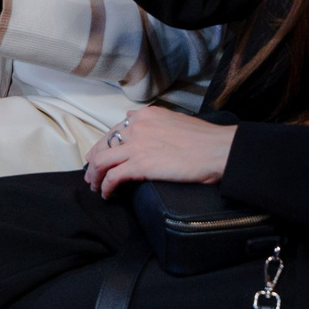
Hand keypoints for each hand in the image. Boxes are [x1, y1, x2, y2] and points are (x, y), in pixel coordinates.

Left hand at [81, 105, 235, 196]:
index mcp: (146, 115)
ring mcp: (137, 144)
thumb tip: (139, 124)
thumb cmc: (203, 139)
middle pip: (104, 144)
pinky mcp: (140, 164)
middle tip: (91, 175)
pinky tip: (108, 194)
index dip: (103, 145)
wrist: (216, 149)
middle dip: (94, 161)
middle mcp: (136, 125)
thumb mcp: (175, 120)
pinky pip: (112, 177)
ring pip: (101, 161)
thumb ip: (155, 122)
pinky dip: (106, 187)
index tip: (98, 156)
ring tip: (96, 187)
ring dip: (94, 176)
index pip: (115, 129)